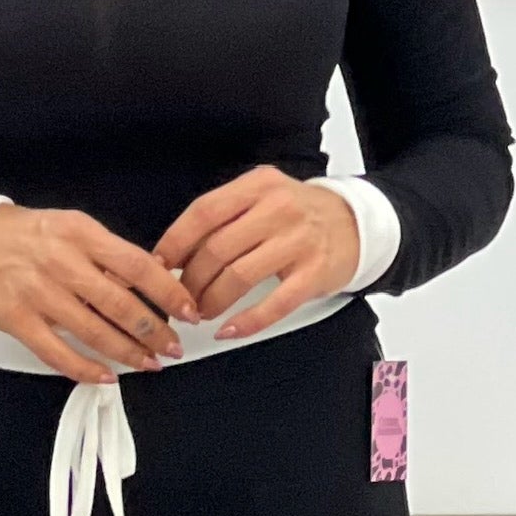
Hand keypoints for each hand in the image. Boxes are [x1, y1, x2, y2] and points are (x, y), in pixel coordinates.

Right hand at [0, 204, 202, 385]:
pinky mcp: (18, 321)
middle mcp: (62, 263)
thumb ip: (109, 253)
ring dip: (128, 352)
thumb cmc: (31, 235)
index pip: (136, 264)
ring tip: (150, 364)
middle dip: (154, 330)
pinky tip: (107, 377)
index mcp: (81, 234)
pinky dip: (86, 369)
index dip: (167, 291)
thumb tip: (154, 280)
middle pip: (119, 303)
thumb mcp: (73, 228)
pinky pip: (57, 352)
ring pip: (93, 332)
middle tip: (174, 347)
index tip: (189, 310)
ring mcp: (38, 294)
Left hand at [150, 166, 359, 340]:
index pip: (204, 212)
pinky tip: (229, 330)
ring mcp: (299, 240)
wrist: (356, 223)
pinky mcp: (315, 273)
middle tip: (181, 299)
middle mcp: (278, 208)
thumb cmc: (298, 214)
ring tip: (201, 313)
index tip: (159, 264)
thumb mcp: (262, 197)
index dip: (175, 242)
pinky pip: (274, 303)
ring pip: (239, 276)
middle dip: (191, 280)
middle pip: (217, 248)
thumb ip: (224, 217)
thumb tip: (175, 253)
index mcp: (258, 186)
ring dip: (212, 301)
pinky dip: (247, 321)